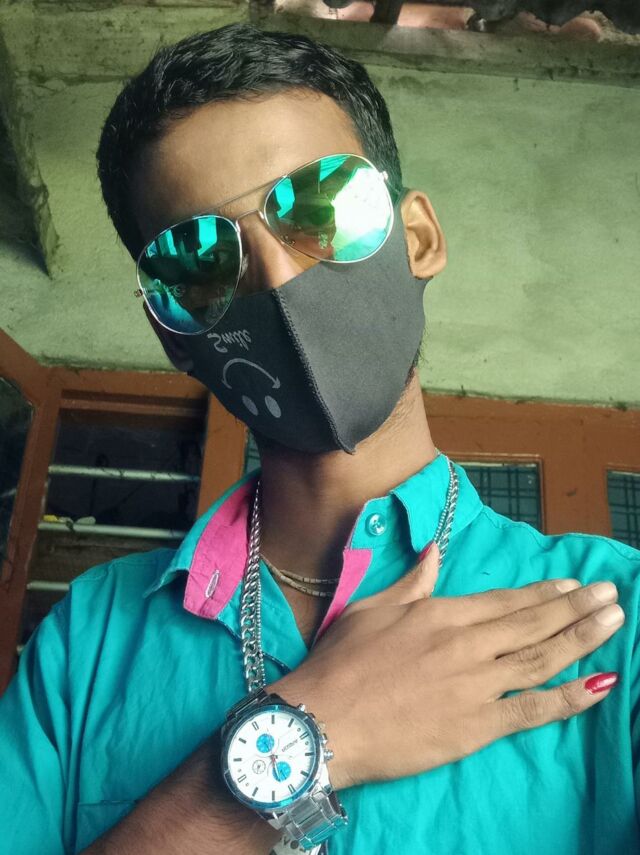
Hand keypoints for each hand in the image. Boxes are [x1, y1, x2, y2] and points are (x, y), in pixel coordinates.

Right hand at [270, 542, 623, 789]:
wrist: (322, 721)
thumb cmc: (340, 662)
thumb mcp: (371, 609)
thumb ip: (411, 582)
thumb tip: (434, 551)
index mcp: (440, 613)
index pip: (505, 601)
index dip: (542, 593)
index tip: (572, 583)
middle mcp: (466, 643)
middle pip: (532, 623)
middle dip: (576, 607)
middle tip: (611, 596)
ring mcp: (475, 684)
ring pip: (542, 657)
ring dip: (583, 638)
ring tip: (614, 623)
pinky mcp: (477, 725)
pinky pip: (533, 709)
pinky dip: (569, 697)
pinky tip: (599, 684)